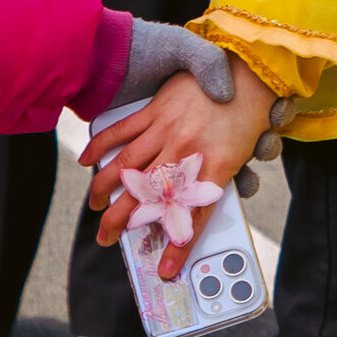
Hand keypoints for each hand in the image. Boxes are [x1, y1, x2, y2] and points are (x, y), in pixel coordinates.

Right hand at [83, 63, 278, 279]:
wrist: (249, 67)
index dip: (179, 246)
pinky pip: (123, 131)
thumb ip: (216, 182)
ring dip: (106, 191)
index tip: (166, 268)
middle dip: (122, 222)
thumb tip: (195, 211)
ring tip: (96, 208)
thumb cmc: (249, 114)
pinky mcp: (156, 109)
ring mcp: (168, 128)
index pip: (194, 216)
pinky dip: (101, 147)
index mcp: (217, 166)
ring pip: (127, 168)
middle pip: (147, 197)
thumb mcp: (243, 154)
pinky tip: (87, 162)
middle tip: (107, 238)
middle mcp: (188, 150)